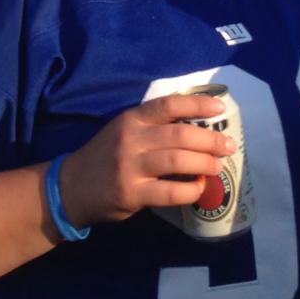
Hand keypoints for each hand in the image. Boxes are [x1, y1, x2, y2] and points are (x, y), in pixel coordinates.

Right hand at [58, 93, 235, 228]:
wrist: (71, 187)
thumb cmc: (105, 156)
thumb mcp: (124, 131)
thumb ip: (153, 128)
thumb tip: (198, 130)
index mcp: (132, 119)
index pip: (168, 105)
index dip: (197, 105)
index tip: (220, 109)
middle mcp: (132, 139)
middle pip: (179, 134)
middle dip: (209, 140)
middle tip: (228, 146)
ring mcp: (131, 167)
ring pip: (177, 160)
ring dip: (204, 164)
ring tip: (217, 167)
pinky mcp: (132, 193)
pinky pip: (170, 191)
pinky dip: (191, 190)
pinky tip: (199, 189)